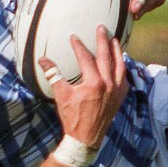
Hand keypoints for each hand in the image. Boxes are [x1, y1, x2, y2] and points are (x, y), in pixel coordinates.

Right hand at [40, 26, 127, 149]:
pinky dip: (123, 67)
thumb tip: (43, 60)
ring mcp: (117, 91)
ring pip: (120, 66)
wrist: (86, 138)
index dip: (79, 46)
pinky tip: (121, 62)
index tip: (74, 37)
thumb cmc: (72, 117)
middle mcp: (108, 85)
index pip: (86, 58)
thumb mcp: (61, 95)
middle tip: (101, 28)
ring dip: (117, 51)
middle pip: (106, 57)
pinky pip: (124, 78)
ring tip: (115, 40)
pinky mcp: (120, 97)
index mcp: (94, 83)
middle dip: (103, 41)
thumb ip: (53, 75)